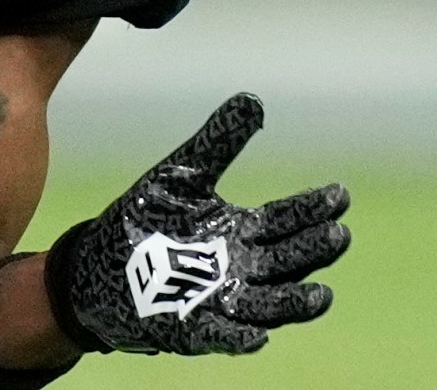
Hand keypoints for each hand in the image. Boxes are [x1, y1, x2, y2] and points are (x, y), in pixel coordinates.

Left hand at [46, 93, 350, 355]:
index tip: (340, 193)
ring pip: (270, 305)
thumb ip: (218, 142)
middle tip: (337, 234)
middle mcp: (243, 268)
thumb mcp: (181, 176)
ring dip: (294, 302)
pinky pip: (223, 336)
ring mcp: (223, 301)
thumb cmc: (147, 220)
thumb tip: (253, 99)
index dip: (314, 208)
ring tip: (320, 295)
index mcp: (244, 231)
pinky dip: (240, 337)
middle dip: (314, 250)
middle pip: (288, 260)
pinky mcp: (194, 328)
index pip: (288, 219)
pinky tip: (257, 336)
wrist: (97, 265)